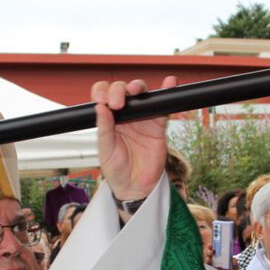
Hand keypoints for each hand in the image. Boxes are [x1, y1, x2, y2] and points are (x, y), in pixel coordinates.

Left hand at [92, 76, 176, 208]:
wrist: (136, 187)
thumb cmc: (116, 170)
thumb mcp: (106, 150)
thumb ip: (104, 129)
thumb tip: (100, 107)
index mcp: (108, 119)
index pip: (103, 96)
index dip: (102, 92)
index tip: (103, 100)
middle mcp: (125, 115)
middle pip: (123, 91)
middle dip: (120, 90)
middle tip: (118, 104)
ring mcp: (142, 118)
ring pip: (141, 94)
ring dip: (139, 87)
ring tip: (136, 91)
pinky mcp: (158, 125)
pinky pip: (163, 106)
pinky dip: (167, 93)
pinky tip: (169, 83)